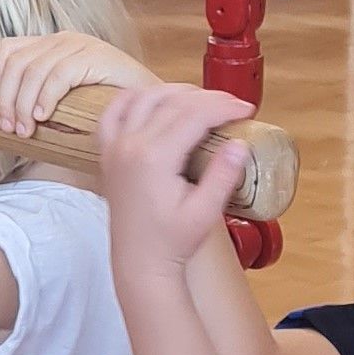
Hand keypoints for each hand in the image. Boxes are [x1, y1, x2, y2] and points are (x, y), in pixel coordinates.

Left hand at [0, 30, 152, 136]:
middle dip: (7, 98)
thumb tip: (6, 116)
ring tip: (26, 131)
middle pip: (18, 63)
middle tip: (10, 129)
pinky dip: (46, 97)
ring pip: (35, 71)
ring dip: (23, 104)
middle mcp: (64, 39)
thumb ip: (40, 96)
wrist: (152, 102)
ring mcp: (81, 45)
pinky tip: (43, 116)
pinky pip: (60, 75)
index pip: (10, 48)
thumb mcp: (65, 98)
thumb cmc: (106, 106)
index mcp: (53, 45)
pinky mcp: (96, 56)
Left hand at [97, 84, 252, 279]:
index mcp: (154, 158)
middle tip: (231, 106)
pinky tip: (152, 98)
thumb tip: (240, 144)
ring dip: (174, 91)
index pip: (194, 114)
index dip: (224, 106)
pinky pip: (113, 113)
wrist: (140, 263)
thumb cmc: (172, 242)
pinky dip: (133, 99)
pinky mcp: (108, 155)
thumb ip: (222, 175)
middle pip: (172, 101)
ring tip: (201, 100)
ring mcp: (115, 148)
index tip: (246, 110)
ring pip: (143, 98)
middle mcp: (130, 146)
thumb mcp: (205, 212)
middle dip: (207, 98)